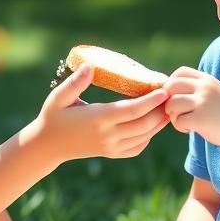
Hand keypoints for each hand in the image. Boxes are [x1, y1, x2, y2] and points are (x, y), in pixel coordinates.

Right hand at [34, 65, 169, 163]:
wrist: (48, 146)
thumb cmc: (53, 116)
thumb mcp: (58, 97)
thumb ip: (74, 83)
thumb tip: (89, 67)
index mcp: (97, 119)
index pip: (132, 110)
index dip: (150, 101)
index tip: (164, 90)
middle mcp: (107, 135)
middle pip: (144, 124)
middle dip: (160, 111)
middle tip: (171, 96)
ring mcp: (111, 147)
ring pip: (144, 136)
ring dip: (158, 123)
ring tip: (167, 107)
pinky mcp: (112, 154)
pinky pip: (138, 147)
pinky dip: (149, 136)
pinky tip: (151, 123)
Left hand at [163, 67, 219, 147]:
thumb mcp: (214, 92)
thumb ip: (197, 87)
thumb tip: (168, 89)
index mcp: (207, 79)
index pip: (180, 72)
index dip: (171, 83)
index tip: (174, 97)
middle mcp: (204, 87)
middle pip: (171, 86)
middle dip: (167, 100)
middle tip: (175, 111)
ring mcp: (202, 102)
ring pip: (171, 104)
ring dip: (173, 115)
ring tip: (183, 121)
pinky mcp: (200, 119)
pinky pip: (178, 120)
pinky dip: (180, 126)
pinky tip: (190, 129)